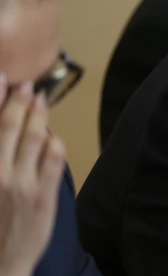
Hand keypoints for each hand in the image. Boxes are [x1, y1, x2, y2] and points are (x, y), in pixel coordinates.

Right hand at [0, 80, 65, 275]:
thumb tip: (2, 131)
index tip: (1, 78)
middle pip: (8, 126)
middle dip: (17, 101)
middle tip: (25, 86)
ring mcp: (19, 185)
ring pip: (33, 139)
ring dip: (39, 116)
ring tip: (40, 102)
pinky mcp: (42, 197)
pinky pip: (53, 161)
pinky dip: (54, 143)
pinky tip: (53, 136)